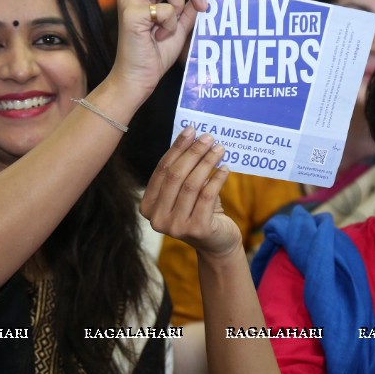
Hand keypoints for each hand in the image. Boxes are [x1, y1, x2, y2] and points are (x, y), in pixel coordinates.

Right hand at [112, 0, 225, 95]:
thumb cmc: (156, 55)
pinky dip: (170, 23)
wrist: (138, 79)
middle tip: (205, 7)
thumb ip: (190, 7)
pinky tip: (160, 36)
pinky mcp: (130, 13)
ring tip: (173, 24)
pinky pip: (165, 8)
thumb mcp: (179, 25)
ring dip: (180, 2)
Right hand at [141, 126, 240, 258]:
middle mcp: (157, 219)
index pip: (162, 170)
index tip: (190, 130)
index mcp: (148, 207)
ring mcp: (176, 227)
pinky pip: (207, 195)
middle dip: (193, 153)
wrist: (217, 243)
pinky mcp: (197, 230)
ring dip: (207, 162)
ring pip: (192, 184)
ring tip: (219, 149)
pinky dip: (217, 178)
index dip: (177, 148)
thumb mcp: (186, 192)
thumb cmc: (200, 211)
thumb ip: (182, 170)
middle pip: (175, 176)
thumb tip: (191, 136)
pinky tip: (226, 168)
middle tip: (208, 137)